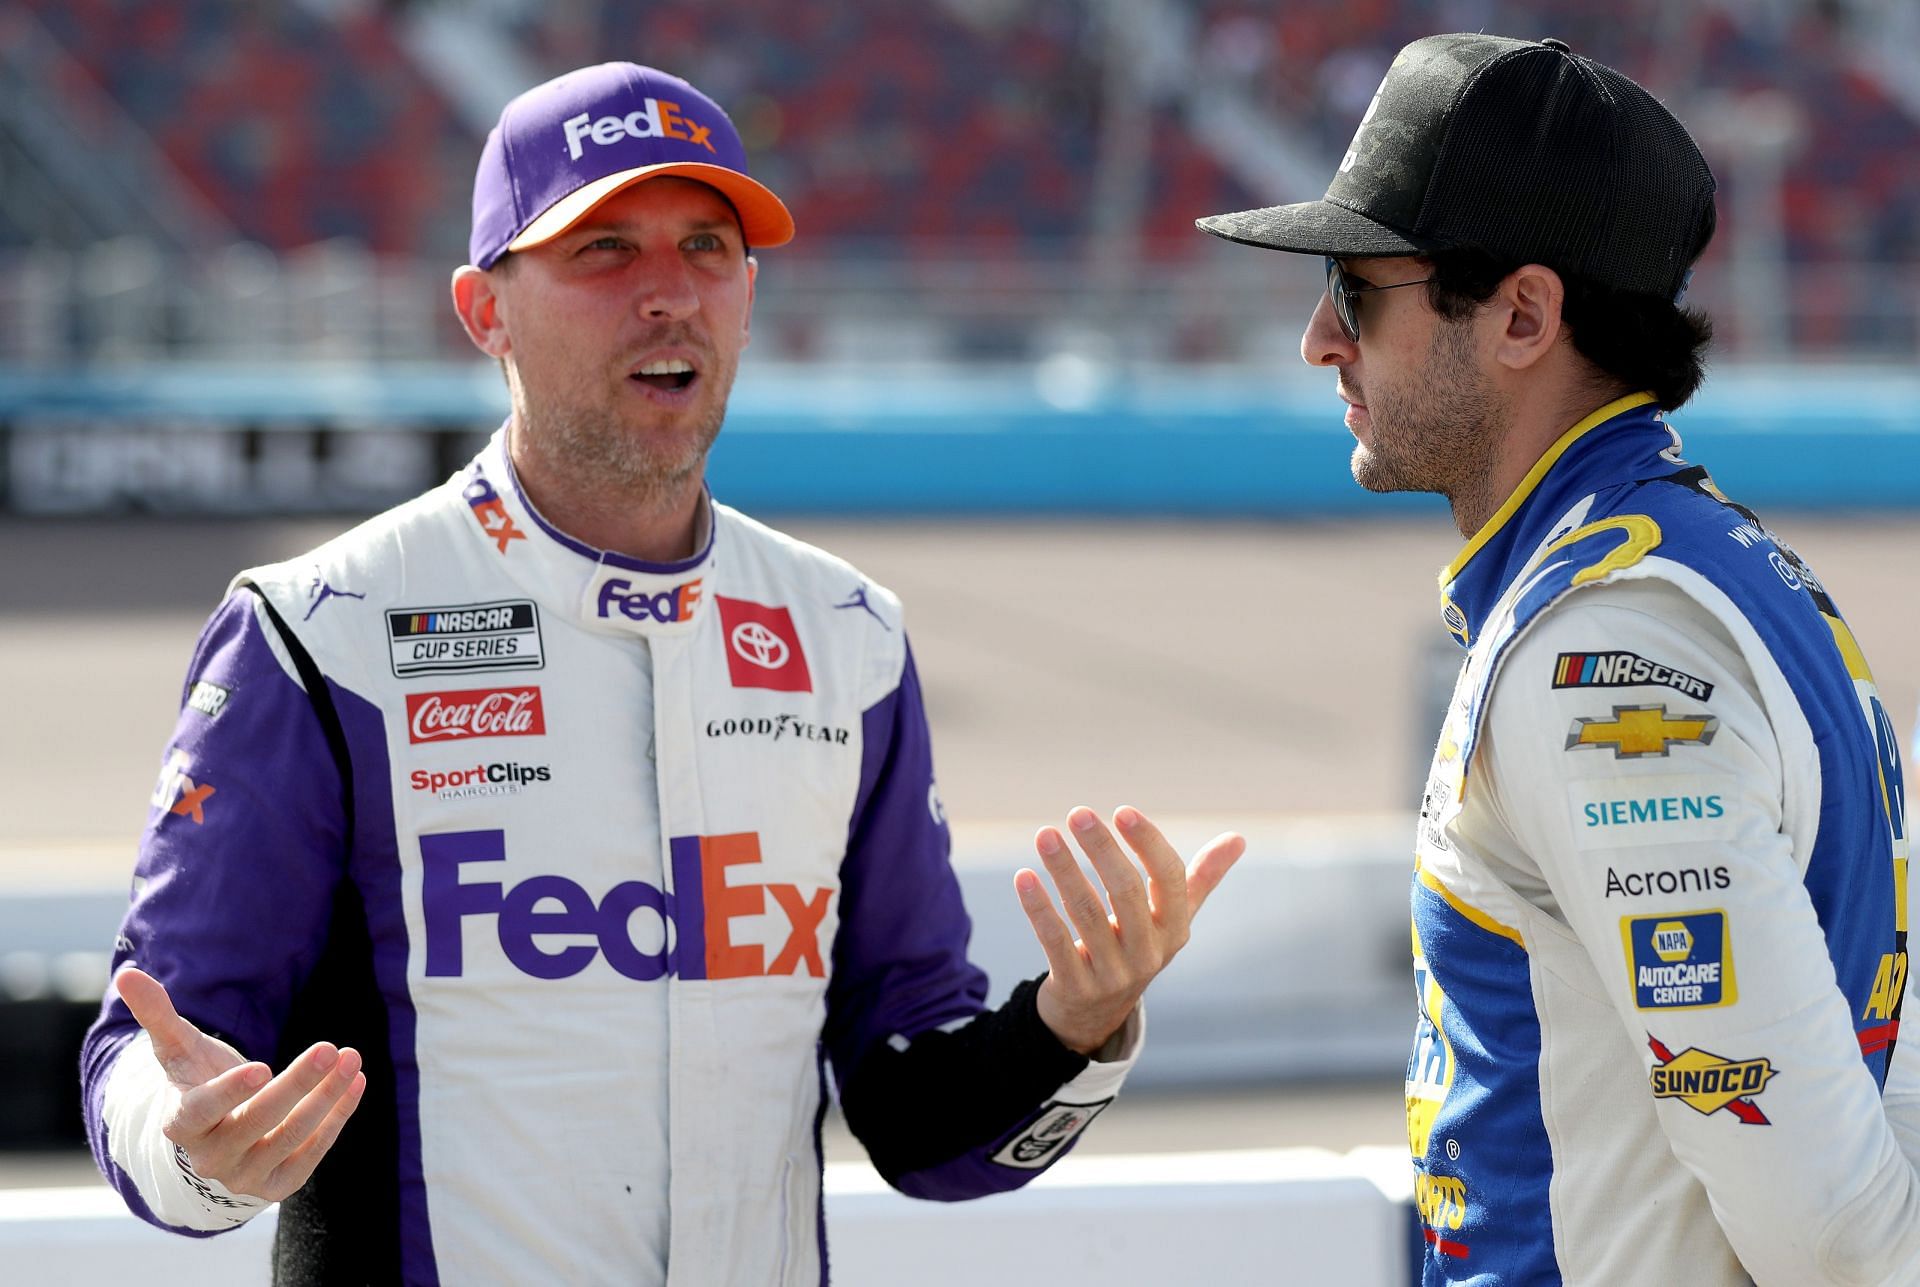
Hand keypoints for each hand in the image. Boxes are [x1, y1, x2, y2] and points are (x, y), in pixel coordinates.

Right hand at [115, 966, 365, 1202]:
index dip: (229, 1093)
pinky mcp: (277, 1185)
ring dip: (326, 1098)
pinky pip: (312, 1153)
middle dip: (296, 1084)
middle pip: (256, 1121)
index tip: (262, 1066)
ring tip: (350, 1059)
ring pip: (290, 1138)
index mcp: (181, 1124)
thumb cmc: (196, 1082)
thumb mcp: (178, 1050)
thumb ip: (157, 1015)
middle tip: (329, 1048)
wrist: (213, 1139)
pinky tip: (356, 1083)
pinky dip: (337, 1118)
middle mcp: (210, 1157)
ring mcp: (244, 1176)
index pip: (200, 1112)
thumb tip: (127, 974)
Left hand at [1017, 806, 1244, 1055]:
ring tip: (1045, 835)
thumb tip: (1239, 839)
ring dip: (1064, 870)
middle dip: (1102, 849)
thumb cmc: (1137, 948)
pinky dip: (1038, 907)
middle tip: (1078, 813)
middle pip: (1126, 892)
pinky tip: (1024, 876)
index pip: (1169, 879)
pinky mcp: (1075, 986)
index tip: (1123, 811)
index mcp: (1175, 930)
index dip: (1148, 844)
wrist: (1095, 1014)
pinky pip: (1055, 941)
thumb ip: (1202, 878)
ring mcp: (1112, 974)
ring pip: (1086, 913)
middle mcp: (1148, 953)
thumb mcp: (1173, 920)